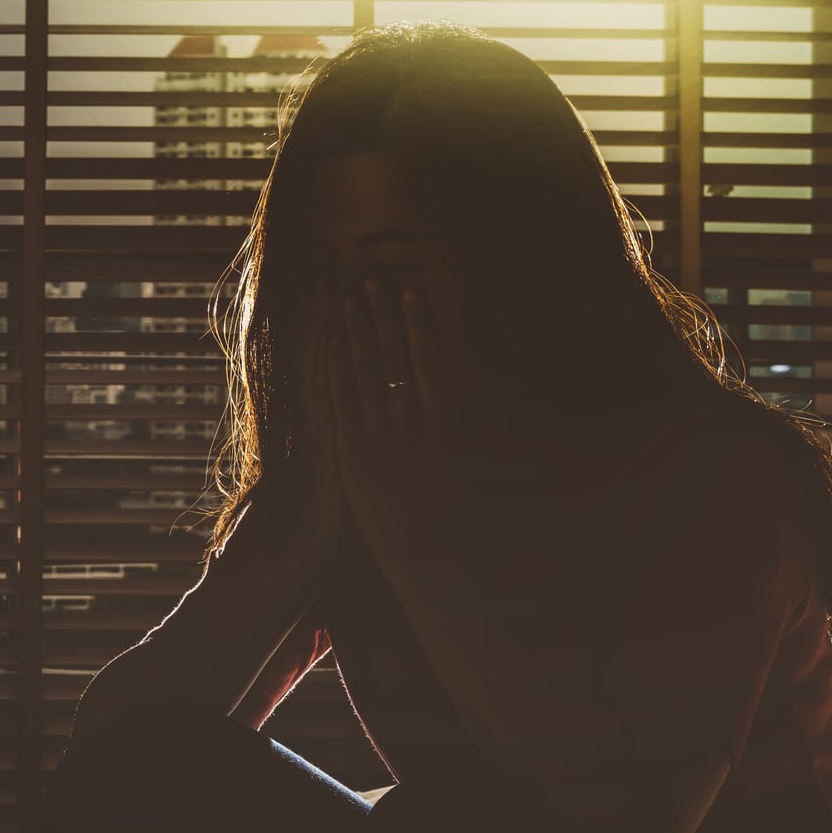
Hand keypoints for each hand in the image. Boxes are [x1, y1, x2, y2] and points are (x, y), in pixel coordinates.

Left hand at [313, 277, 503, 566]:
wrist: (419, 551)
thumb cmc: (456, 507)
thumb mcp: (480, 462)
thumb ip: (488, 423)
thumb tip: (502, 391)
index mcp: (441, 418)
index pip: (427, 357)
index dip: (418, 322)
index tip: (411, 293)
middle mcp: (408, 420)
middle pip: (391, 355)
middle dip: (382, 315)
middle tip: (372, 281)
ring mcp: (376, 433)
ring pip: (362, 370)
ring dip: (354, 332)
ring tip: (347, 300)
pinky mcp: (349, 449)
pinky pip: (339, 399)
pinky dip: (334, 369)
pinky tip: (329, 343)